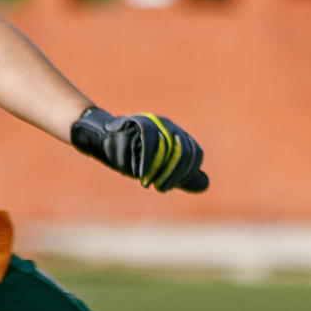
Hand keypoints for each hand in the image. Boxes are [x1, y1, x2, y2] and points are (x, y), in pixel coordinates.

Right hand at [70, 107, 208, 192]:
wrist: (105, 140)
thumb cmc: (135, 156)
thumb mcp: (161, 168)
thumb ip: (181, 176)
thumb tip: (205, 184)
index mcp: (179, 136)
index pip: (195, 154)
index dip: (187, 174)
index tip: (170, 186)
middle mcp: (170, 126)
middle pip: (184, 152)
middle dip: (174, 175)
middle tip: (161, 188)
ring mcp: (155, 123)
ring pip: (168, 148)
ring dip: (159, 171)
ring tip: (149, 183)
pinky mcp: (139, 122)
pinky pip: (148, 143)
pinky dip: (146, 162)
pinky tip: (141, 175)